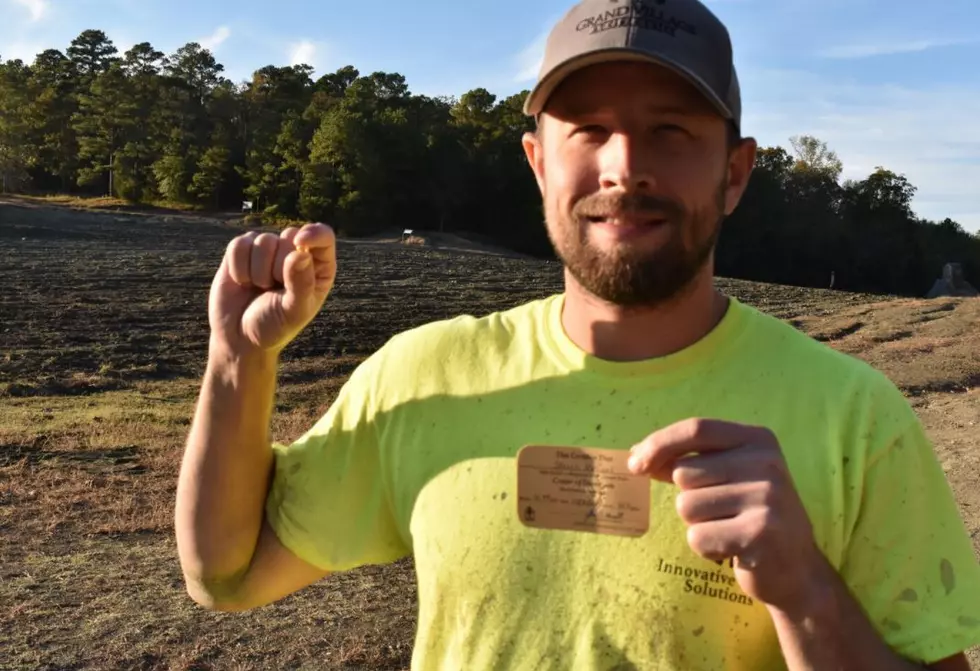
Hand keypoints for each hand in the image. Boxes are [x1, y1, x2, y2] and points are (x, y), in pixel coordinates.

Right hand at [208, 223, 336, 355]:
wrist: (240, 338)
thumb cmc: (274, 326)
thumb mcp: (293, 311)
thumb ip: (301, 284)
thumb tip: (300, 253)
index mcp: (318, 267)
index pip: (324, 236)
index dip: (314, 234)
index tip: (300, 242)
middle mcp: (295, 253)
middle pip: (290, 236)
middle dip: (278, 266)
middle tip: (274, 290)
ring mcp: (268, 250)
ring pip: (263, 240)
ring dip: (257, 271)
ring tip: (259, 288)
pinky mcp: (242, 250)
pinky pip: (239, 245)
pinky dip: (238, 268)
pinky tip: (243, 283)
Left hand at [628, 418, 823, 611]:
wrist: (796, 570)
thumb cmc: (750, 515)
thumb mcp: (727, 476)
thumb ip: (687, 462)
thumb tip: (636, 455)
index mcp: (758, 439)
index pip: (696, 428)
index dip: (658, 443)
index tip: (634, 463)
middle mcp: (766, 463)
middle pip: (684, 473)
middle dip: (688, 497)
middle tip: (722, 512)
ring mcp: (767, 499)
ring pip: (686, 506)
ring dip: (698, 524)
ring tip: (730, 529)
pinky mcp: (760, 534)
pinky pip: (698, 537)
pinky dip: (706, 548)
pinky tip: (734, 549)